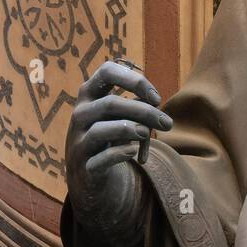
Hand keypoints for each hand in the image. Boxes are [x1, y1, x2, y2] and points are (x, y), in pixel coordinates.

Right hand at [65, 59, 172, 246]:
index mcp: (90, 95)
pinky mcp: (84, 166)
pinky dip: (122, 153)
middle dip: (145, 112)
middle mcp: (80, 115)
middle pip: (111, 105)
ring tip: (148, 135)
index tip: (156, 98)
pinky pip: (102, 158)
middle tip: (167, 124)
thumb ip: (139, 108)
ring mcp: (78, 141)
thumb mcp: (124, 116)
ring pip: (102, 130)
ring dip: (132, 130)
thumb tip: (155, 110)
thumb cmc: (113, 136)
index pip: (106, 72)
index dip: (134, 80)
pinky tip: (135, 154)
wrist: (91, 174)